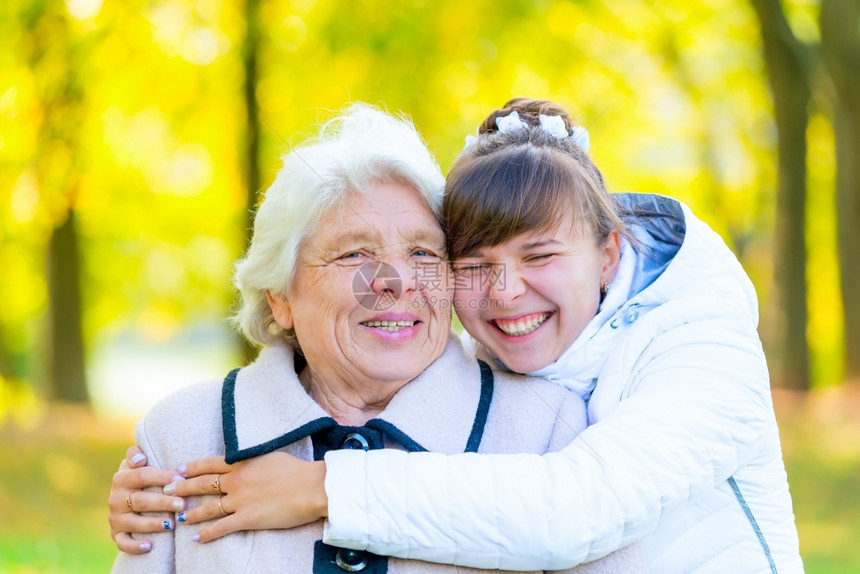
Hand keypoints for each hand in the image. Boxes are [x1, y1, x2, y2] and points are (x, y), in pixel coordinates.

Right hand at [107, 446, 186, 552]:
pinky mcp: (116, 534)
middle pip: (140, 500)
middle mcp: (116, 498)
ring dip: (153, 524)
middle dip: (162, 502)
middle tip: (182, 504)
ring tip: (172, 524)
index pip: (142, 475)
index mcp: (122, 477)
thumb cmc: (141, 476)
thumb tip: (140, 458)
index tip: (180, 478)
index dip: (161, 476)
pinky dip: (134, 545)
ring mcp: (115, 517)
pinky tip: (150, 546)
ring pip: (133, 522)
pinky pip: (123, 542)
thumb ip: (136, 455)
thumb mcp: (137, 462)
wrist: (127, 496)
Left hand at [174, 452, 327, 542]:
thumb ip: (253, 459)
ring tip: (178, 517)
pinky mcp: (247, 518)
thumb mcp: (271, 456)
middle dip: (182, 488)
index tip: (179, 470)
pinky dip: (207, 533)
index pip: (210, 463)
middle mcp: (236, 480)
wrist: (312, 487)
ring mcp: (240, 500)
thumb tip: (245, 459)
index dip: (192, 467)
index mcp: (242, 462)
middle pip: (203, 484)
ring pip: (208, 508)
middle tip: (166, 491)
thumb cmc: (297, 470)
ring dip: (191, 513)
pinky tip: (196, 537)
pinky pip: (222, 527)